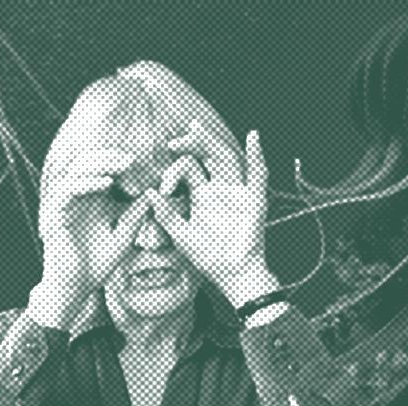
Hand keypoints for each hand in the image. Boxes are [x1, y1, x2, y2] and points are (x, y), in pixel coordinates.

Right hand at [27, 149, 148, 328]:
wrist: (76, 288)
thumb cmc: (99, 265)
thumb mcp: (124, 237)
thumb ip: (136, 216)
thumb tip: (153, 194)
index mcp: (92, 201)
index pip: (102, 171)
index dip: (120, 165)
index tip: (144, 171)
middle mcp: (77, 198)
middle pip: (88, 163)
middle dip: (110, 157)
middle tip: (133, 159)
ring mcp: (64, 204)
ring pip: (76, 170)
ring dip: (100, 164)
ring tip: (124, 165)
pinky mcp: (55, 214)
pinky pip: (68, 190)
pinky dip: (87, 183)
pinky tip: (107, 183)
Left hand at [153, 121, 279, 306]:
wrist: (232, 274)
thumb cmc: (208, 257)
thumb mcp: (181, 236)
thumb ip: (166, 215)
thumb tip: (149, 192)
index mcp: (202, 194)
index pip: (188, 168)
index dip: (173, 171)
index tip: (164, 187)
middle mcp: (219, 188)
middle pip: (207, 155)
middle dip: (192, 143)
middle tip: (175, 140)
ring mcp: (237, 192)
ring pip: (226, 158)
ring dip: (213, 142)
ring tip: (196, 128)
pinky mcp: (253, 200)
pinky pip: (258, 175)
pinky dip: (257, 156)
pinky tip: (253, 137)